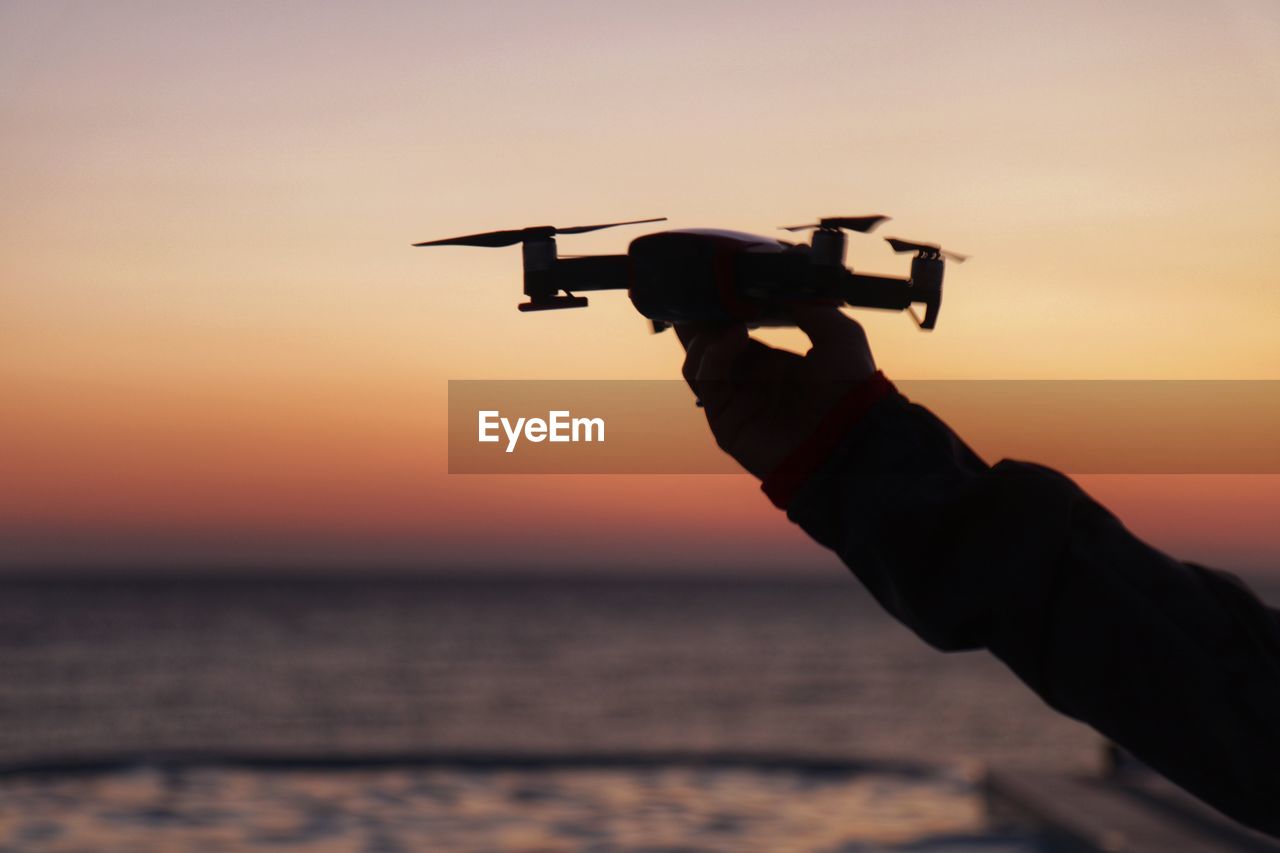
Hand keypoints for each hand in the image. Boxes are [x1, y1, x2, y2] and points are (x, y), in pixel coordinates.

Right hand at [675, 306, 876, 479]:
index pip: (733, 335)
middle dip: (700, 321)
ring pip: (697, 364)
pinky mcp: (727, 423)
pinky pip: (705, 384)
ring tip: (726, 317)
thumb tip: (775, 287)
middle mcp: (751, 385)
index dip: (724, 312)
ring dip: (704, 336)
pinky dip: (711, 355)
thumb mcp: (839, 334)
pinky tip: (734, 335)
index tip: (722, 284)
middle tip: (700, 291)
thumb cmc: (852, 389)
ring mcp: (737, 404)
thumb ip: (809, 307)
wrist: (852, 435)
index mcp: (773, 367)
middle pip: (707, 348)